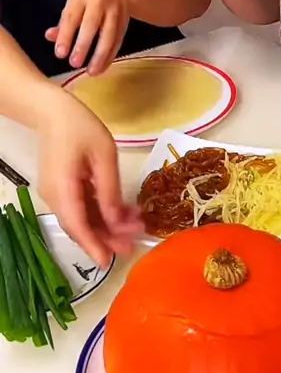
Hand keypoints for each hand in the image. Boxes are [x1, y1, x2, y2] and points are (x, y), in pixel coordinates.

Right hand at [37, 91, 141, 266]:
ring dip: (106, 225)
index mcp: (63, 188)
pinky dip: (100, 212)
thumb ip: (109, 190)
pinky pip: (81, 206)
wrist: (53, 111)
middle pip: (80, 225)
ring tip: (134, 226)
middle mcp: (55, 196)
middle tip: (133, 244)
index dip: (93, 245)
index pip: (77, 225)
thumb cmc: (81, 127)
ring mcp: (57, 193)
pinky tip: (121, 212)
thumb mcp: (104, 156)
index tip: (109, 261)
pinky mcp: (62, 188)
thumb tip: (117, 221)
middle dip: (107, 237)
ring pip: (82, 218)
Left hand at [45, 0, 130, 74]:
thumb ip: (64, 23)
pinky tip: (101, 68)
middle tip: (74, 64)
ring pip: (108, 35)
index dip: (65, 36)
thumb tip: (50, 37)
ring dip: (100, 55)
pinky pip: (117, 42)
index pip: (71, 17)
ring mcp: (114, 11)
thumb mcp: (75, 6)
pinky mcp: (125, 23)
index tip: (60, 54)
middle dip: (82, 45)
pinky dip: (109, 57)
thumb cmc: (90, 2)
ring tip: (91, 72)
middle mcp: (99, 1)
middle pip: (91, 25)